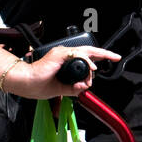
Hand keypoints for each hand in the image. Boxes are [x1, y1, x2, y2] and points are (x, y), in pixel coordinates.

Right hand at [3, 46, 121, 100]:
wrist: (26, 84)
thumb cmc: (37, 85)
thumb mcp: (61, 89)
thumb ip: (73, 88)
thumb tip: (85, 87)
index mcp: (64, 61)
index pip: (85, 56)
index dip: (98, 57)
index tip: (110, 59)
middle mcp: (64, 54)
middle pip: (88, 51)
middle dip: (104, 53)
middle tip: (116, 57)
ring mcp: (61, 53)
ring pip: (85, 53)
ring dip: (92, 65)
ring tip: (92, 73)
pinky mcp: (59, 54)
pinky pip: (78, 55)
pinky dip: (86, 61)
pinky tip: (90, 68)